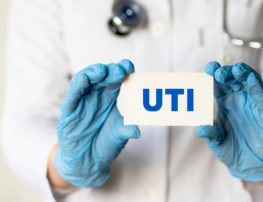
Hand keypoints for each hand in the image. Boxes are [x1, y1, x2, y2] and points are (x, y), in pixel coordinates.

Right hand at [54, 59, 139, 187]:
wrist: (89, 162)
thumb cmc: (105, 144)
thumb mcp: (119, 135)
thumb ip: (126, 129)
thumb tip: (137, 131)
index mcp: (109, 98)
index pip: (115, 80)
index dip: (121, 71)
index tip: (129, 66)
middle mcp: (95, 97)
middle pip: (101, 78)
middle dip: (109, 71)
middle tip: (119, 69)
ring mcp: (81, 104)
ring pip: (84, 82)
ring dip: (92, 74)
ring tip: (102, 70)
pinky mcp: (69, 114)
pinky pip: (71, 98)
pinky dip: (77, 88)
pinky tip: (84, 80)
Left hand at [197, 62, 262, 180]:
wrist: (249, 164)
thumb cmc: (230, 147)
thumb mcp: (217, 142)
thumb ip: (211, 134)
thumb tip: (200, 130)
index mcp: (224, 101)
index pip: (219, 83)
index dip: (214, 74)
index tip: (209, 69)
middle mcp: (239, 99)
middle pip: (234, 80)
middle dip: (227, 73)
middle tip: (219, 72)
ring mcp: (253, 105)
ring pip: (251, 84)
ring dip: (244, 75)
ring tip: (237, 69)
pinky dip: (258, 89)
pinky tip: (252, 81)